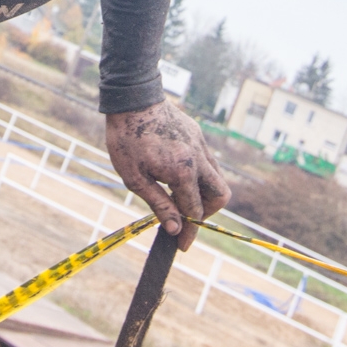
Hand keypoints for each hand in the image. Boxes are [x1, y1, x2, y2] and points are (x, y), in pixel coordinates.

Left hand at [106, 100, 229, 249]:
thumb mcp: (134, 177)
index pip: (194, 212)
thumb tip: (176, 228)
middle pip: (220, 196)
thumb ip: (158, 203)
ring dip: (204, 193)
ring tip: (180, 196)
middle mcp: (198, 159)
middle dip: (207, 213)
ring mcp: (201, 145)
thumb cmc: (126, 138)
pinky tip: (177, 174)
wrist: (132, 98)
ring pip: (218, 178)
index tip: (183, 247)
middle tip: (186, 217)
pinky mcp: (198, 135)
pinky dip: (200, 175)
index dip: (190, 232)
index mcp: (182, 172)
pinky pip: (208, 161)